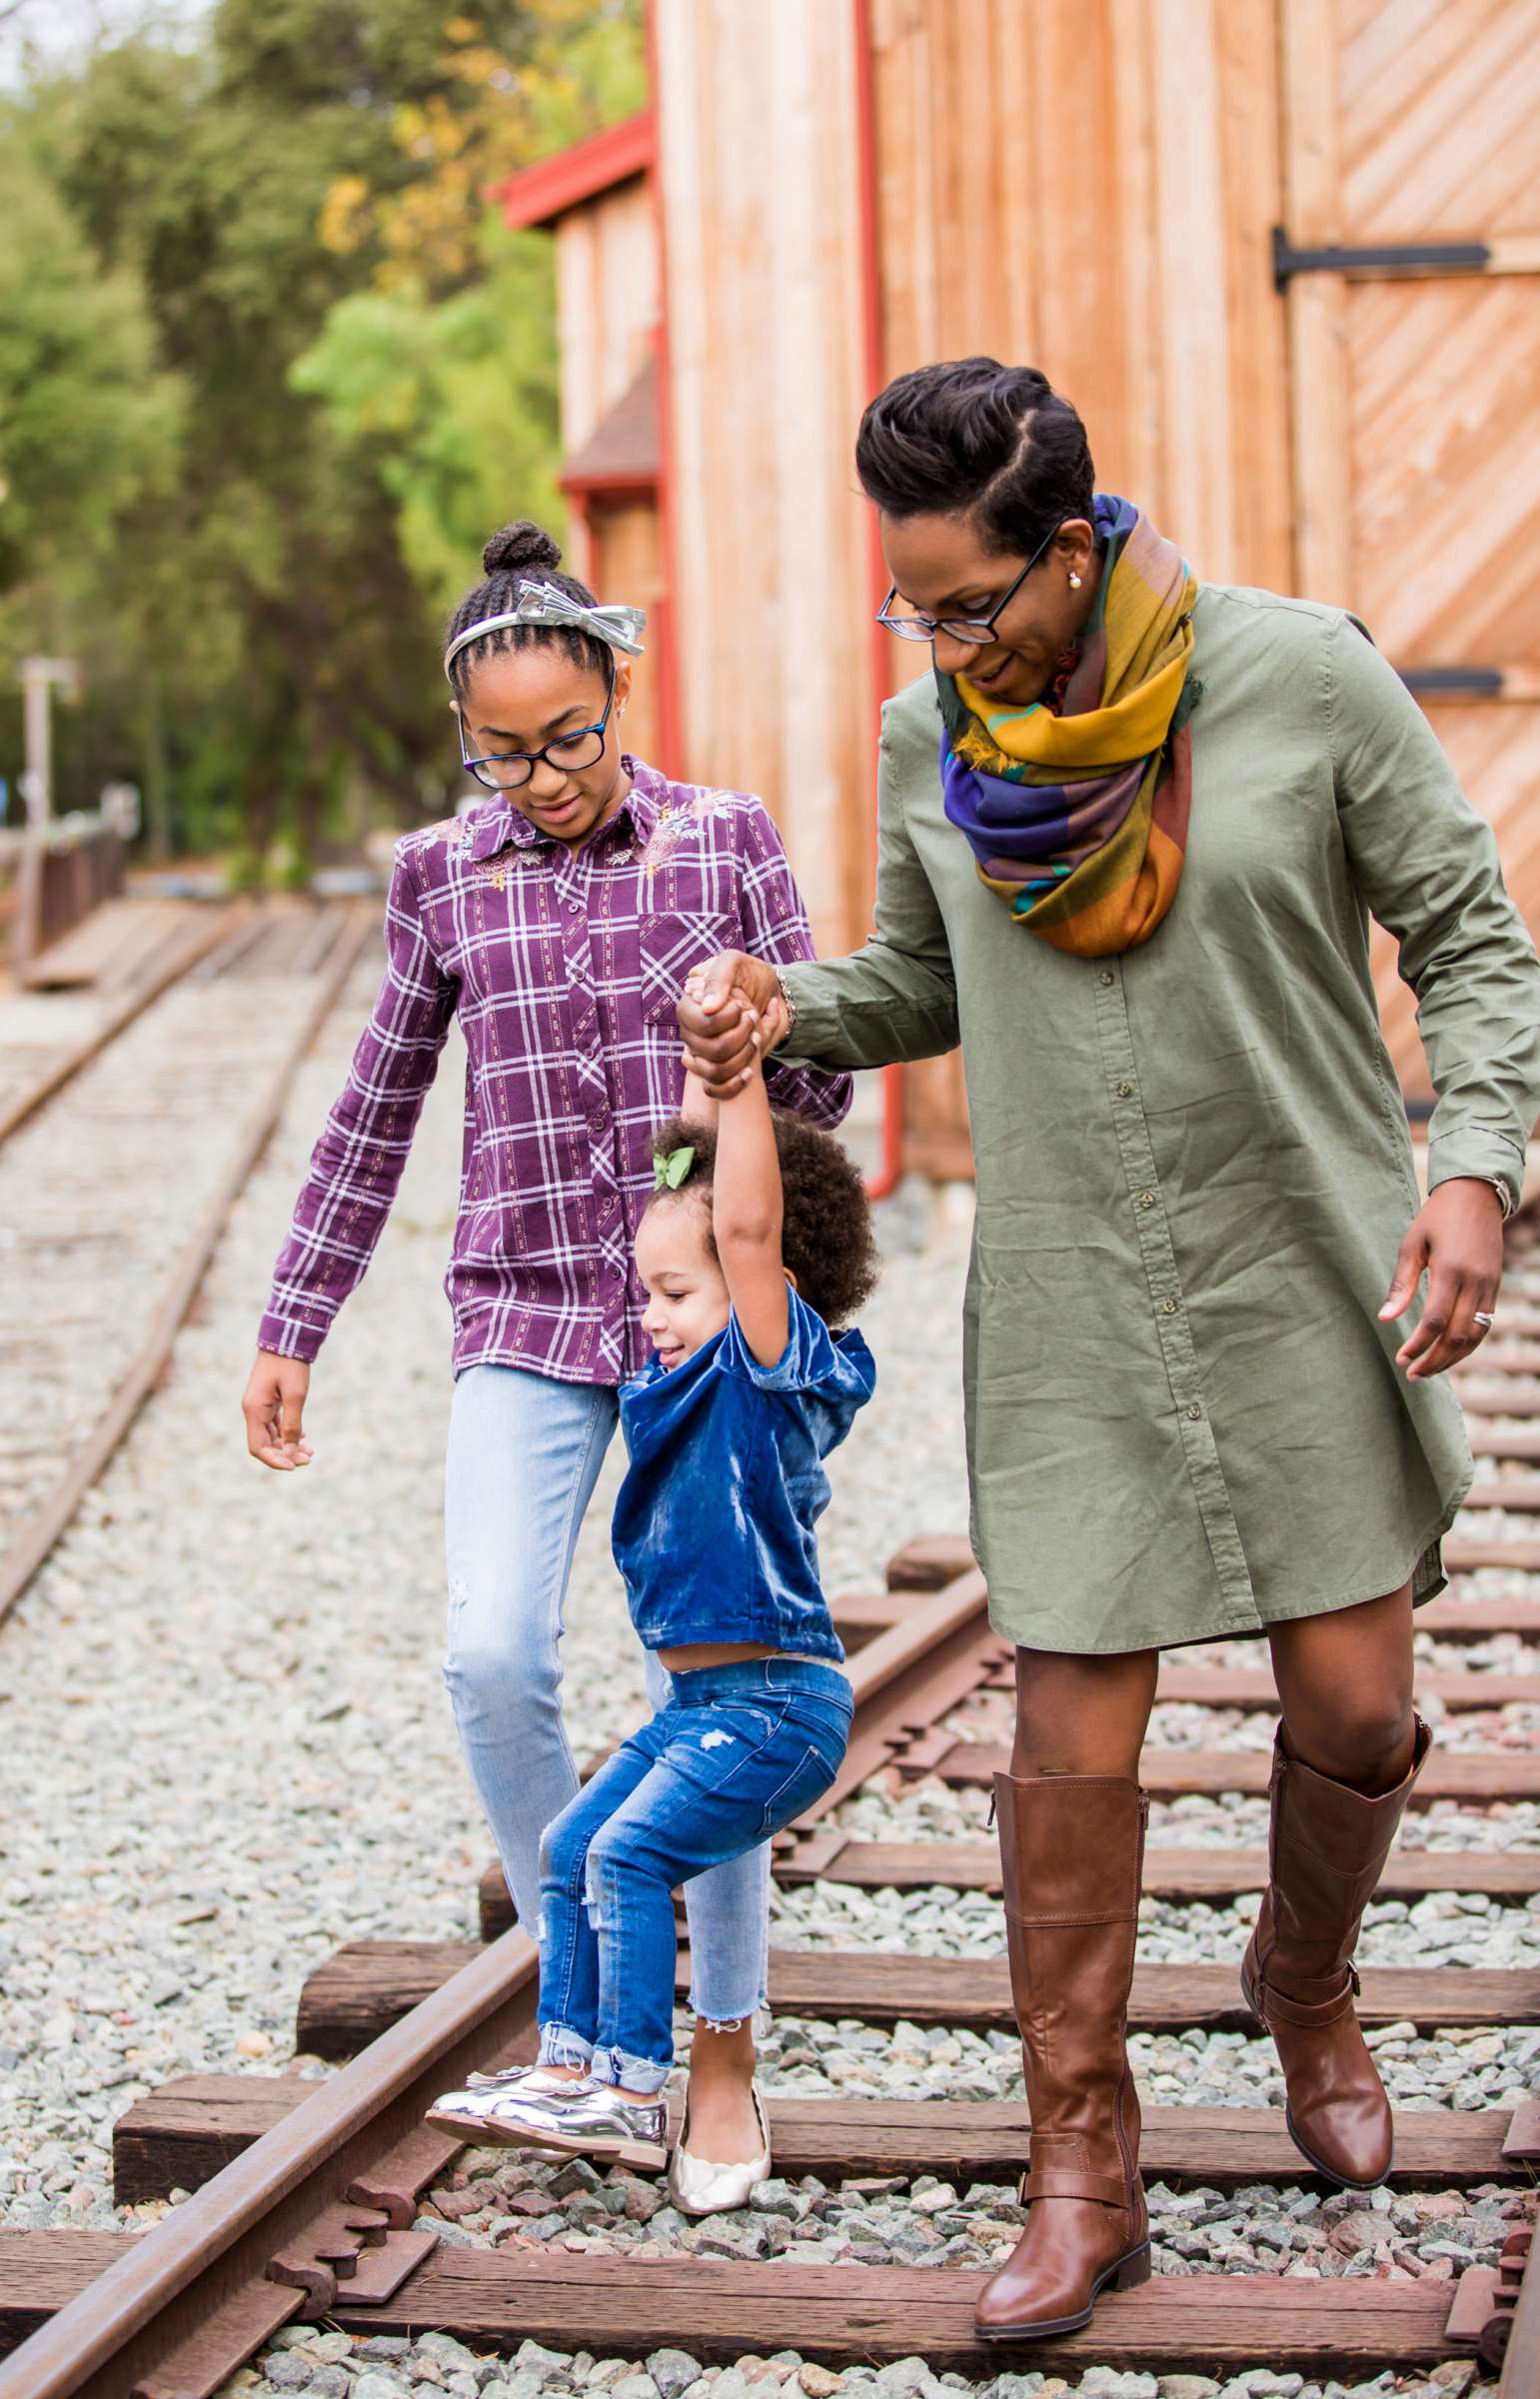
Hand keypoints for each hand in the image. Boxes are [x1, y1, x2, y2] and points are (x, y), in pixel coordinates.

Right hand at [243, 1349, 313, 1469]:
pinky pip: (274, 1424)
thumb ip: (292, 1425)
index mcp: (254, 1410)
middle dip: (285, 1454)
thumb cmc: (291, 1364)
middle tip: (308, 1458)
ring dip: (288, 1445)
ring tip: (310, 1451)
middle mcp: (253, 1410)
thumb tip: (290, 1451)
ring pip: (271, 1436)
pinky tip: (303, 1437)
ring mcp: (259, 1406)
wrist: (286, 1338)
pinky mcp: (267, 1401)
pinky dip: (287, 1433)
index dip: (274, 1460)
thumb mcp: (296, 1396)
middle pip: (265, 1444)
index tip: (294, 1466)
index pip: (258, 1447)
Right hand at [679, 952, 786, 1096]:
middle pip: (709, 1049)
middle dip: (740, 1036)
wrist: (773, 993)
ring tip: (756, 1037)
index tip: (743, 1007)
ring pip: (714, 1071)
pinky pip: (715, 1090)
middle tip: (754, 1020)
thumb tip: (707, 1008)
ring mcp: (703, 1053)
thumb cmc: (751, 976)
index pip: (702, 1023)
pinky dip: (736, 1083)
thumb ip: (718, 978)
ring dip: (743, 1055)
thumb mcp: (734, 964)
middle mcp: (691, 1032)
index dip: (727, 1019)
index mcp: (688, 1006)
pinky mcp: (716, 1069)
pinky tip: (749, 1070)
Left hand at [1378, 1178, 1503, 1379]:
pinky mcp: (1494, 1287)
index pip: (1435, 1321)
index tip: (1401, 1358)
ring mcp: (1488, 1286)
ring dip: (1453, 1358)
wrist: (1476, 1196)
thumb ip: (1401, 1283)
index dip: (1418, 1345)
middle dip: (1435, 1360)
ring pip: (1475, 1335)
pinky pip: (1485, 1325)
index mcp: (1450, 1270)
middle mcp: (1474, 1282)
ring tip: (1429, 1370)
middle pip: (1457, 1335)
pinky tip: (1450, 1353)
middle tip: (1413, 1374)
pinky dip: (1468, 1344)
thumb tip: (1385, 1318)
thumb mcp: (1412, 1244)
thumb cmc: (1436, 1218)